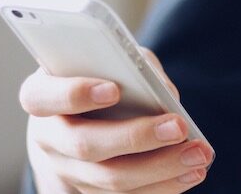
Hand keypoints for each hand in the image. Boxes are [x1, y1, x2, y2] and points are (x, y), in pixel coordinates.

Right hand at [19, 48, 212, 193]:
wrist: (88, 115)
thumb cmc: (104, 75)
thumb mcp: (116, 60)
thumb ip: (137, 68)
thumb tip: (169, 97)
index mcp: (41, 94)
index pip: (43, 97)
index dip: (75, 94)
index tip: (113, 89)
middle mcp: (47, 138)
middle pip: (86, 145)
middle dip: (137, 137)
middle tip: (180, 127)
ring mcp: (66, 171)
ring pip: (109, 180)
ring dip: (160, 169)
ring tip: (199, 154)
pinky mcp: (89, 192)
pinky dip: (163, 187)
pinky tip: (191, 173)